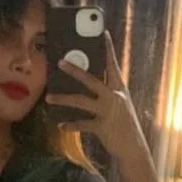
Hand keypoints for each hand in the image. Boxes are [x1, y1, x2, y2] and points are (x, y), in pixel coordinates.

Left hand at [46, 31, 149, 162]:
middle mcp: (114, 97)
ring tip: (48, 98)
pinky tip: (61, 125)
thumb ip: (107, 95)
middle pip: (91, 80)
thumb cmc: (124, 126)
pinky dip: (70, 125)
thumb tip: (89, 86)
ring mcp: (108, 111)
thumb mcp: (120, 106)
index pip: (113, 65)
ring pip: (80, 101)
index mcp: (120, 90)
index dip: (108, 49)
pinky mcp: (102, 127)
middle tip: (60, 62)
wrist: (134, 148)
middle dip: (74, 70)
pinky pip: (82, 124)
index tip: (103, 34)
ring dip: (63, 99)